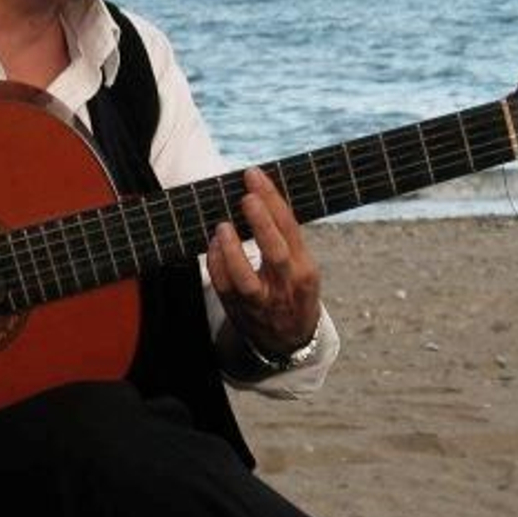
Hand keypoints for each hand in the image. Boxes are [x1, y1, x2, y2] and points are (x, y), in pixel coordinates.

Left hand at [205, 167, 321, 357]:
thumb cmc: (292, 289)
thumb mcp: (301, 265)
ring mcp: (262, 302)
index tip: (255, 176)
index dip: (273, 200)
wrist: (289, 341)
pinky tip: (213, 244)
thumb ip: (284, 236)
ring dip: (232, 251)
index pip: (291, 229)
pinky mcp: (240, 311)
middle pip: (275, 253)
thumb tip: (257, 192)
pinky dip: (216, 264)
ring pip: (246, 280)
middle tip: (247, 197)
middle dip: (261, 223)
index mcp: (304, 268)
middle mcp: (285, 286)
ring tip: (223, 226)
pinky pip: (224, 288)